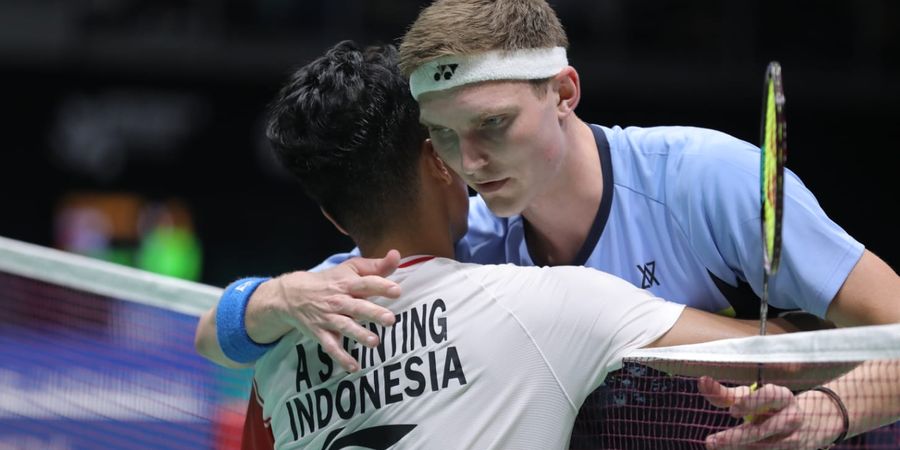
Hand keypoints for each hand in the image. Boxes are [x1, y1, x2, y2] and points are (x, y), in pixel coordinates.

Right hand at [247, 250, 401, 371]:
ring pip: (345, 327)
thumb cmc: (330, 281)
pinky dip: (341, 358)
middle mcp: (338, 301)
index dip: (381, 285)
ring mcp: (328, 318)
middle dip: (373, 313)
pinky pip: (331, 347)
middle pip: (357, 306)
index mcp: (347, 283)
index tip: (396, 291)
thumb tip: (397, 255)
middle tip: (390, 319)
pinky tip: (354, 367)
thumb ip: (376, 266)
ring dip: (359, 335)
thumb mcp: (350, 268)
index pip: (366, 283)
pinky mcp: (321, 333)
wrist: (292, 294)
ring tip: (374, 342)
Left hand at [698, 376, 843, 448]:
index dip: (751, 402)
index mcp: (783, 397)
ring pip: (767, 448)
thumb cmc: (770, 407)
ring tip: (718, 446)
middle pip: (764, 430)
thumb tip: (701, 381)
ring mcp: (796, 439)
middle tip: (712, 442)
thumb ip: (726, 394)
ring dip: (741, 449)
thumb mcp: (752, 398)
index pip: (770, 396)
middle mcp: (792, 417)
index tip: (731, 411)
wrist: (812, 423)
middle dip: (737, 437)